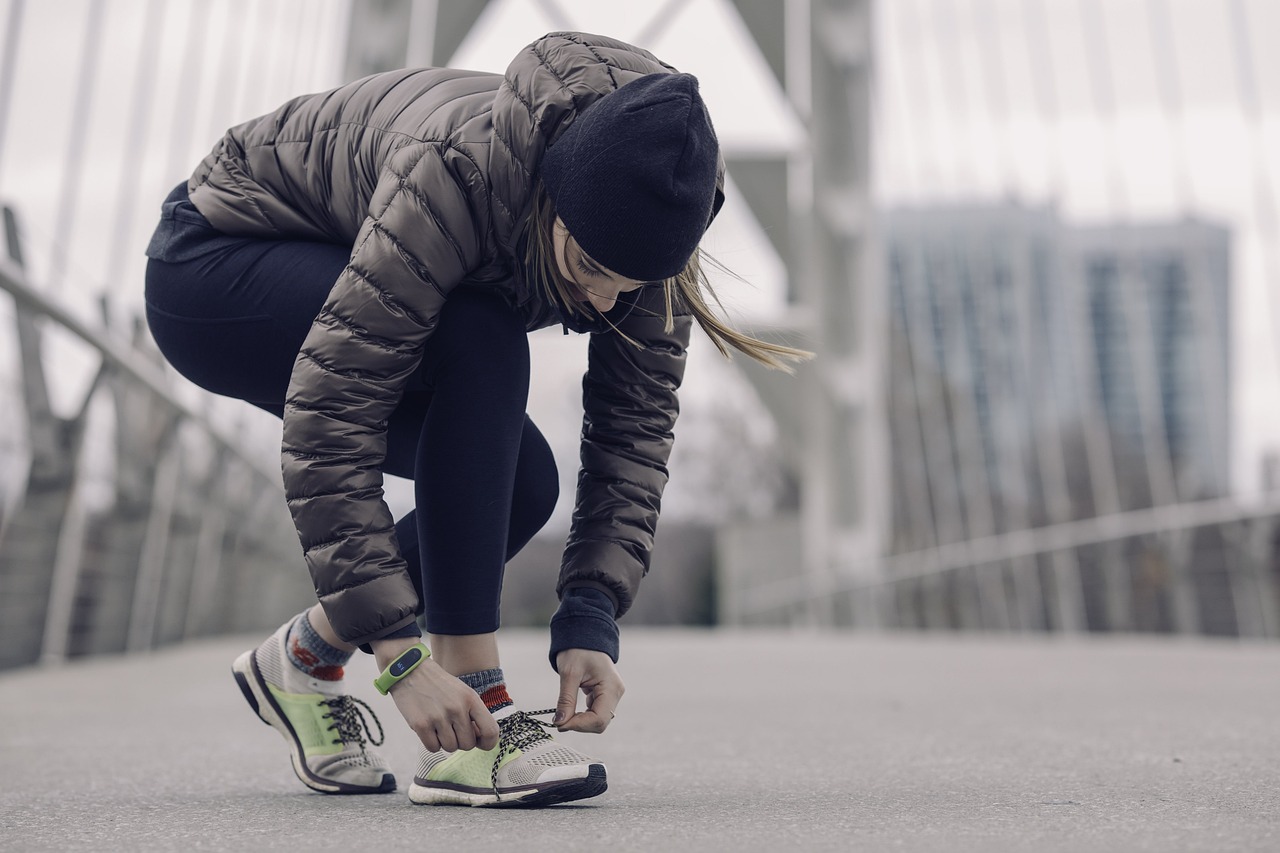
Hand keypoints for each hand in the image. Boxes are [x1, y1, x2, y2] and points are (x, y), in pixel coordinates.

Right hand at [372, 638, 498, 752]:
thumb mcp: (463, 692)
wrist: (410, 671)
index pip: (490, 731)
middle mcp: (457, 708)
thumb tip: (480, 739)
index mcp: (471, 699)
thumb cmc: (439, 685)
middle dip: (461, 741)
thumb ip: (474, 714)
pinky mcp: (421, 725)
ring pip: (450, 748)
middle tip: (452, 729)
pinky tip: (429, 729)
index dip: (488, 743)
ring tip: (439, 726)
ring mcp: (439, 717)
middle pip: (468, 744)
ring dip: (445, 742)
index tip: (480, 743)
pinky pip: (433, 748)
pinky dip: (431, 743)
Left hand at [554, 648, 623, 732]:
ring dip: (581, 722)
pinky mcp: (605, 696)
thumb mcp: (569, 673)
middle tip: (559, 721)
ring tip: (564, 715)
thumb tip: (560, 722)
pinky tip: (571, 710)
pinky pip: (595, 713)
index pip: (599, 718)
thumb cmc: (578, 649)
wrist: (584, 635)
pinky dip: (582, 716)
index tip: (560, 724)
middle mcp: (616, 693)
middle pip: (600, 723)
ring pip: (598, 721)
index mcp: (611, 687)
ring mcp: (612, 695)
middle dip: (580, 725)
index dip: (579, 725)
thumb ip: (565, 700)